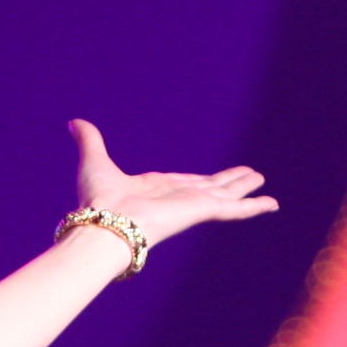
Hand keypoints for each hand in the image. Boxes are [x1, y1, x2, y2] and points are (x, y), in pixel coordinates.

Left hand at [70, 119, 277, 247]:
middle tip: (251, 175)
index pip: (184, 183)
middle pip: (210, 187)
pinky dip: (254, 207)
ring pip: (226, 195)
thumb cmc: (97, 200)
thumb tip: (73, 122)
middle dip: (229, 182)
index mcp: (155, 190)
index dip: (200, 180)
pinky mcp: (202, 210)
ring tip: (263, 182)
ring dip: (244, 188)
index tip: (212, 178)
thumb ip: (88, 141)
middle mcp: (176, 198)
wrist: (106, 224)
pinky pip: (235, 208)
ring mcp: (191, 205)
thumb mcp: (94, 161)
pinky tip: (272, 203)